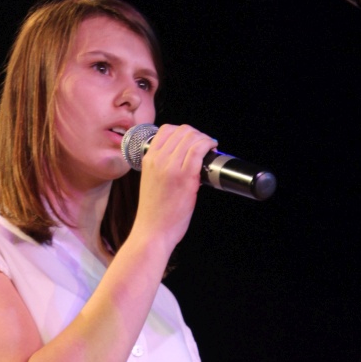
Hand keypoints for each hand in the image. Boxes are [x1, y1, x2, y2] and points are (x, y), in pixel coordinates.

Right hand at [130, 123, 218, 256]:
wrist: (152, 232)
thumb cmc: (153, 213)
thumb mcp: (151, 182)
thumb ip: (161, 167)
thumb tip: (183, 158)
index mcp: (148, 159)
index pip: (167, 129)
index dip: (183, 131)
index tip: (191, 141)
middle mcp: (158, 159)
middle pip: (182, 131)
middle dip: (197, 134)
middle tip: (204, 145)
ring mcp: (172, 167)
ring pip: (192, 137)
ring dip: (205, 139)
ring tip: (210, 148)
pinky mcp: (186, 177)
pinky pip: (199, 150)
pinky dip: (209, 145)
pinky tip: (212, 149)